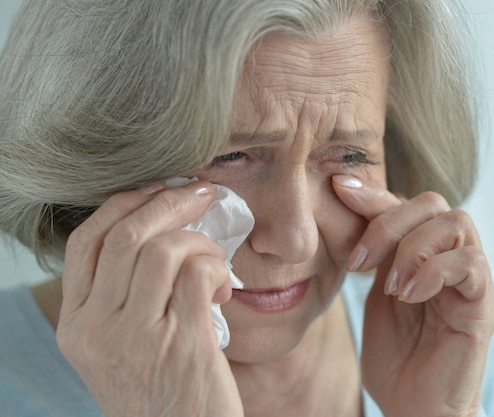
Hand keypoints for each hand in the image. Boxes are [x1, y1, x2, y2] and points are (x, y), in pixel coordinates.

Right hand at [56, 180, 243, 416]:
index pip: (85, 240)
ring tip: (214, 263)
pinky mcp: (181, 344)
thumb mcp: (120, 344)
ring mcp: (136, 338)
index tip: (157, 189)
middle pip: (125, 235)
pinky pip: (197, 273)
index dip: (125, 203)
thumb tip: (158, 224)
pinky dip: (215, 267)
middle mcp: (96, 329)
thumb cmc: (159, 388)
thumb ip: (122, 294)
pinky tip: (221, 291)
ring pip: (163, 249)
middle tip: (200, 193)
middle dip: (168, 202)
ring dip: (200, 242)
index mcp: (76, 324)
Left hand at [333, 175, 493, 416]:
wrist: (414, 406)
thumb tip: (349, 203)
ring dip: (412, 248)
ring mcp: (471, 282)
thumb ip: (375, 253)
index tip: (338, 188)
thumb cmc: (396, 353)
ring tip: (389, 286)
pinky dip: (433, 272)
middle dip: (389, 223)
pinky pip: (471, 265)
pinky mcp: (483, 307)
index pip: (406, 204)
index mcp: (425, 253)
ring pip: (457, 223)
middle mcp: (451, 259)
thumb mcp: (376, 292)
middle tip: (359, 263)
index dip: (373, 194)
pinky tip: (407, 297)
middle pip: (433, 203)